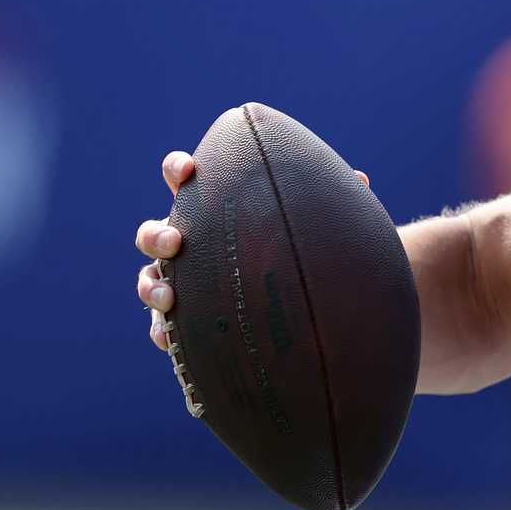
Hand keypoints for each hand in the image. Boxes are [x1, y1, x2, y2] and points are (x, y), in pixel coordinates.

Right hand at [134, 150, 366, 351]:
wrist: (301, 301)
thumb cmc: (300, 249)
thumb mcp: (312, 227)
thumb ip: (326, 204)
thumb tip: (360, 179)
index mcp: (213, 210)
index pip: (183, 181)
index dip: (176, 170)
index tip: (186, 168)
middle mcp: (191, 245)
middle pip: (152, 234)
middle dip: (156, 236)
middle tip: (176, 242)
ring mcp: (184, 283)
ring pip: (149, 279)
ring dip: (151, 286)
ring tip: (169, 298)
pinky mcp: (186, 321)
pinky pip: (162, 327)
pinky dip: (161, 332)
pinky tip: (172, 341)